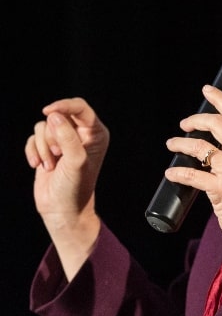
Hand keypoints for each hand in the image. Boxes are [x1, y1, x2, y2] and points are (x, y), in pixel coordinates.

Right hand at [25, 97, 108, 278]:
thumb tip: (55, 116)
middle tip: (58, 155)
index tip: (48, 111)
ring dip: (43, 146)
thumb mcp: (75, 161)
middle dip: (52, 135)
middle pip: (58, 116)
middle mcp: (81, 134)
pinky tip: (38, 165)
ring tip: (51, 164)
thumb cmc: (75, 188)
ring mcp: (63, 140)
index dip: (64, 105)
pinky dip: (33, 151)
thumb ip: (67, 136)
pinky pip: (33, 138)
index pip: (80, 108)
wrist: (62, 210)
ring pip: (43, 126)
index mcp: (95, 133)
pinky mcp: (47, 148)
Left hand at [164, 85, 221, 262]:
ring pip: (200, 147)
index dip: (219, 99)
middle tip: (184, 124)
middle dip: (195, 120)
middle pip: (216, 124)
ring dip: (181, 143)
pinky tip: (171, 172)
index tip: (206, 90)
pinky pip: (193, 175)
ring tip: (172, 144)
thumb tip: (216, 139)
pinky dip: (178, 172)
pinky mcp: (221, 189)